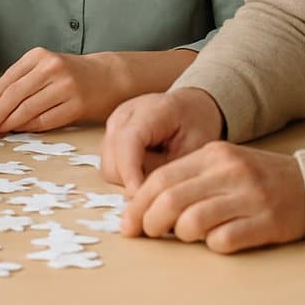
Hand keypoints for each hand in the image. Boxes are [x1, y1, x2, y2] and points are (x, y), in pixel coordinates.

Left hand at [0, 48, 118, 132]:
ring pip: (28, 109)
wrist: (108, 76)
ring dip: (10, 123)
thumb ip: (22, 83)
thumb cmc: (71, 75)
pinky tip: (20, 131)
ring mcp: (66, 86)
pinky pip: (46, 120)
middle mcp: (51, 68)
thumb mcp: (45, 68)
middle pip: (14, 95)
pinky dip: (29, 127)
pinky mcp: (78, 104)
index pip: (6, 81)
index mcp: (38, 56)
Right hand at [99, 88, 224, 192]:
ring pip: (108, 167)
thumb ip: (167, 170)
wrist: (191, 107)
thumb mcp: (193, 148)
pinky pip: (111, 166)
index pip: (127, 142)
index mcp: (148, 111)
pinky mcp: (111, 137)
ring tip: (156, 175)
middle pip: (112, 160)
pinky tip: (147, 171)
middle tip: (159, 189)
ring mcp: (113, 126)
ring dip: (128, 180)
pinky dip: (127, 176)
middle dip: (131, 181)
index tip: (141, 197)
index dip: (130, 172)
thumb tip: (142, 193)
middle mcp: (122, 116)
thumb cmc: (196, 124)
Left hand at [121, 142, 304, 253]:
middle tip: (148, 234)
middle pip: (171, 199)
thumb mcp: (222, 165)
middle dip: (150, 222)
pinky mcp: (267, 221)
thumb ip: (188, 179)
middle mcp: (230, 171)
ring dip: (181, 234)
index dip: (138, 203)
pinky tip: (218, 239)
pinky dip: (213, 244)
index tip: (127, 223)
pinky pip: (223, 240)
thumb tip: (143, 206)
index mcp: (213, 154)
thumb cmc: (256, 179)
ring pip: (193, 221)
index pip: (161, 178)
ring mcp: (250, 196)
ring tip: (188, 235)